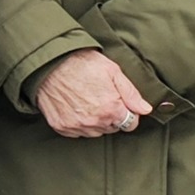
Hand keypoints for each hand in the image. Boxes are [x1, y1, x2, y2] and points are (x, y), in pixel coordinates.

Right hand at [33, 50, 152, 139]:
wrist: (48, 63)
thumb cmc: (80, 62)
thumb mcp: (112, 71)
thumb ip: (131, 93)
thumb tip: (146, 109)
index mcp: (111, 109)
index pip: (130, 124)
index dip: (127, 112)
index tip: (120, 103)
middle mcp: (94, 122)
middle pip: (112, 128)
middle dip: (111, 116)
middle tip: (101, 97)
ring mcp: (76, 126)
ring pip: (95, 132)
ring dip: (95, 121)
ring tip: (87, 101)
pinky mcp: (61, 127)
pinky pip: (77, 132)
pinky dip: (78, 122)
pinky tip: (75, 107)